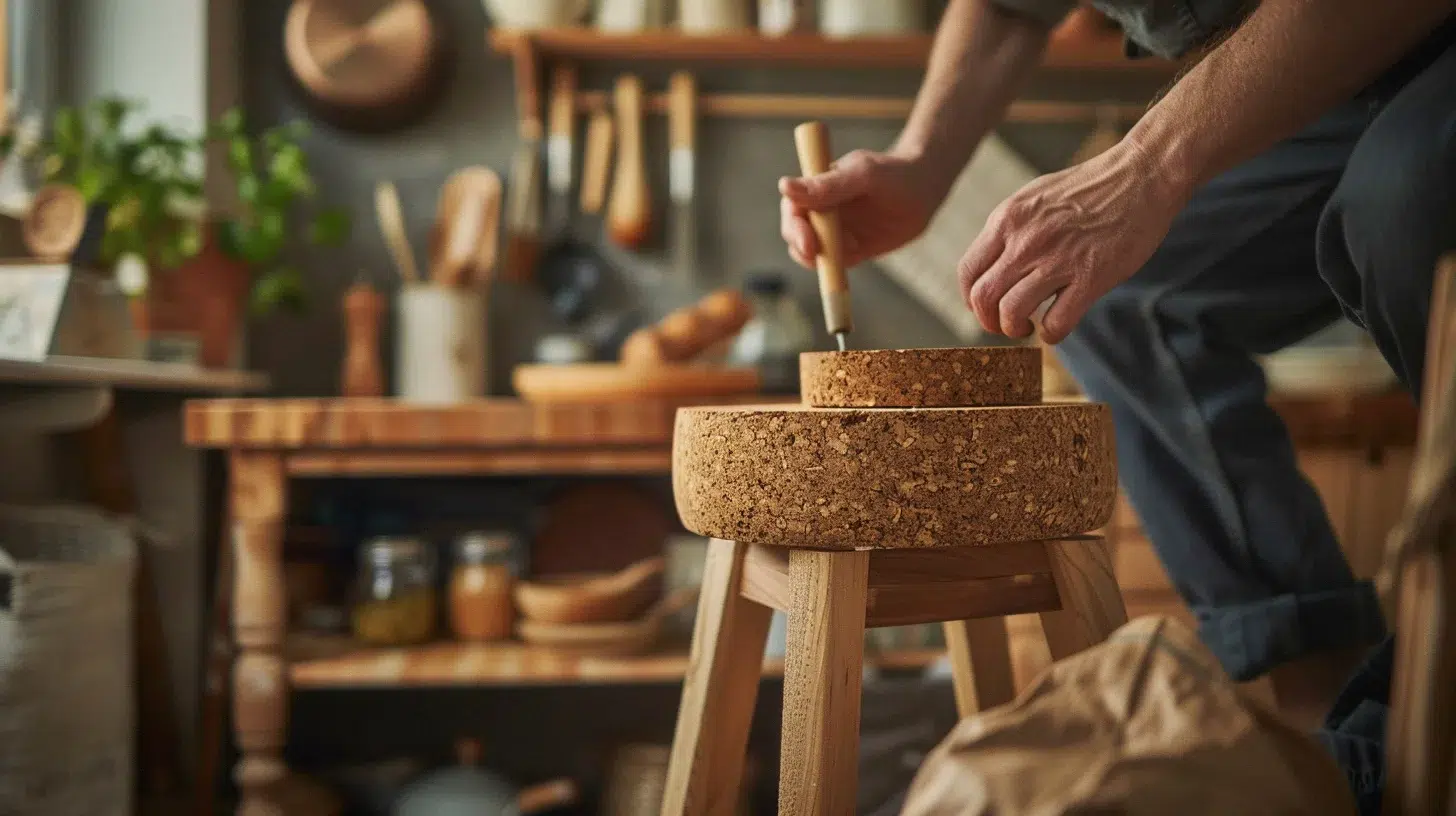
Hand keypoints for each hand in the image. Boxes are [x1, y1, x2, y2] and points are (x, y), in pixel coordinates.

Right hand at [779, 149, 943, 269]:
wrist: (925, 190)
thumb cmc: (894, 173)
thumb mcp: (863, 174)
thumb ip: (828, 184)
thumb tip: (784, 186)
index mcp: (816, 187)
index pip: (792, 209)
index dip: (794, 227)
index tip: (808, 241)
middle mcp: (820, 210)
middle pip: (794, 234)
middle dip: (802, 246)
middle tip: (816, 253)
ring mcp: (833, 232)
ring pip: (810, 254)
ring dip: (821, 259)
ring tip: (852, 247)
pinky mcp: (848, 250)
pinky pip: (832, 265)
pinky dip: (837, 267)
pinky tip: (860, 250)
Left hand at [958, 139, 1191, 342]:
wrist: (1142, 175)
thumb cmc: (1090, 188)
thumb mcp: (1034, 197)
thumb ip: (1010, 229)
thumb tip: (991, 264)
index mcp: (1008, 220)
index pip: (967, 272)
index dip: (971, 298)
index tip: (986, 306)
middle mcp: (1026, 240)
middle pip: (983, 298)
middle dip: (989, 321)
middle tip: (1006, 323)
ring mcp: (1058, 259)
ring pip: (1012, 313)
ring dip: (1016, 328)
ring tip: (1029, 325)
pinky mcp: (1091, 277)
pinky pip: (1056, 323)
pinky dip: (1051, 333)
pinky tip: (1056, 326)